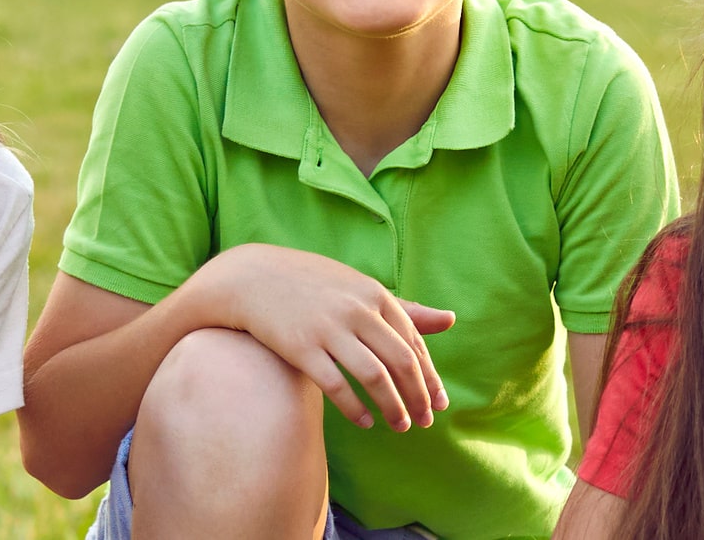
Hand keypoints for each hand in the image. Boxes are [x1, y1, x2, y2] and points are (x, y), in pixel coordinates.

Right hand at [196, 243, 455, 432]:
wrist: (252, 277)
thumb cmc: (314, 286)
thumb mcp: (361, 289)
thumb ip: (405, 309)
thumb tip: (451, 320)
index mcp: (375, 295)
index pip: (414, 344)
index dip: (430, 378)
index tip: (440, 404)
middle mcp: (357, 310)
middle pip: (401, 362)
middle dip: (419, 397)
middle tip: (425, 422)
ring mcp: (329, 328)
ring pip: (375, 377)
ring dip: (392, 407)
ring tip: (401, 427)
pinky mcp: (301, 347)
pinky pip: (336, 385)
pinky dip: (355, 408)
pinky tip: (365, 423)